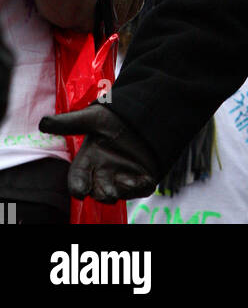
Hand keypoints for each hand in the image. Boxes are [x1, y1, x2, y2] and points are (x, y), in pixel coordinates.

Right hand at [39, 103, 160, 201]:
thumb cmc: (113, 118)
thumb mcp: (93, 118)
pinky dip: (141, 186)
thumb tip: (42, 123)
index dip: (78, 187)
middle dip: (101, 193)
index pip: (78, 180)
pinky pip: (141, 190)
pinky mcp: (141, 179)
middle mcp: (103, 173)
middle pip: (97, 192)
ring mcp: (122, 178)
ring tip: (127, 180)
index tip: (79, 192)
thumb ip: (69, 123)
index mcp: (89, 161)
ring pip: (118, 193)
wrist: (143, 114)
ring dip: (122, 190)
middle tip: (107, 192)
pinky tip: (144, 178)